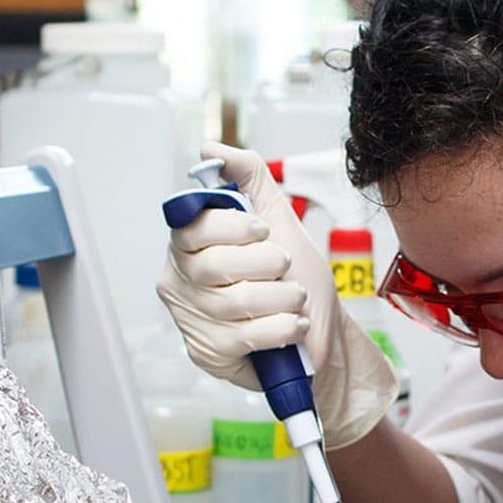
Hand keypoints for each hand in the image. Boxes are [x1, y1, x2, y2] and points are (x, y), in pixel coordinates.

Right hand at [156, 143, 395, 448]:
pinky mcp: (208, 352)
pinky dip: (279, 328)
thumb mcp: (279, 219)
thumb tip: (208, 149)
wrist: (322, 333)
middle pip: (212, 266)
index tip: (262, 230)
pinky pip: (242, 337)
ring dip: (280, 298)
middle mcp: (181, 281)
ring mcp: (191, 319)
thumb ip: (247, 178)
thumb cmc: (296, 278)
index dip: (231, 227)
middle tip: (285, 267)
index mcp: (189, 244)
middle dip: (264, 263)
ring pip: (232, 303)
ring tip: (296, 298)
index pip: (192, 227)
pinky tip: (292, 325)